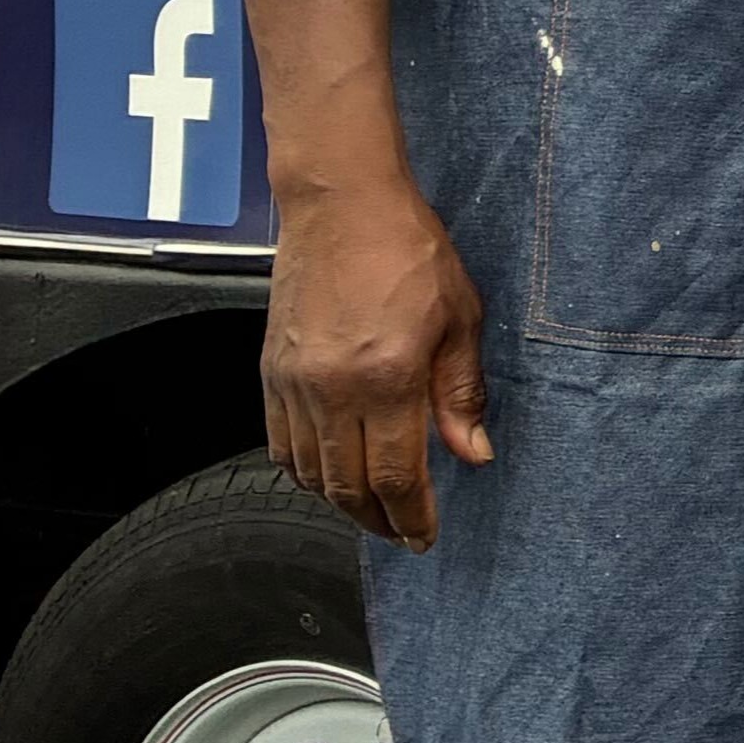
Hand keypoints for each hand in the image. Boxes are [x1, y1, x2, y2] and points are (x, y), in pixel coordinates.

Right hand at [260, 174, 490, 551]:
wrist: (341, 206)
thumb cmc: (408, 250)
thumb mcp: (459, 317)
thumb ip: (462, 392)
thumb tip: (473, 452)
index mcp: (385, 378)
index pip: (397, 477)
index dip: (413, 516)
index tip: (426, 536)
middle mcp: (331, 389)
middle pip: (349, 486)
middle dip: (379, 521)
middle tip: (404, 534)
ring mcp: (293, 383)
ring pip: (310, 473)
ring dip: (341, 502)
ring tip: (374, 511)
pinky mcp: (270, 372)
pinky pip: (280, 444)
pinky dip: (304, 471)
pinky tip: (329, 474)